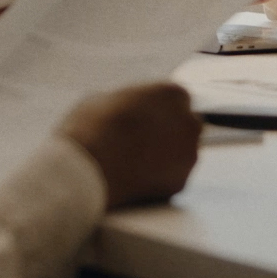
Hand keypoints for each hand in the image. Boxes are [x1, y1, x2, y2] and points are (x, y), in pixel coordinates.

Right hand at [60, 83, 202, 209]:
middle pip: (186, 126)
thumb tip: (127, 112)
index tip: (143, 120)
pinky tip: (136, 180)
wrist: (87, 169)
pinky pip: (173, 178)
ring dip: (166, 158)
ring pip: (182, 155)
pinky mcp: (180, 183)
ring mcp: (188, 155)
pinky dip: (160, 180)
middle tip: (142, 143)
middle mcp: (189, 122)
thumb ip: (128, 105)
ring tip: (134, 164)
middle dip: (169, 134)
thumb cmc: (91, 127)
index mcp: (173, 94)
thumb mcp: (106, 99)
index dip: (158, 111)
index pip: (176, 100)